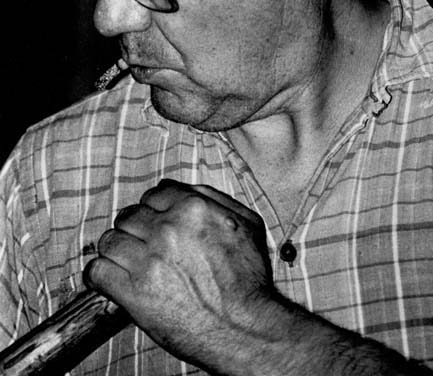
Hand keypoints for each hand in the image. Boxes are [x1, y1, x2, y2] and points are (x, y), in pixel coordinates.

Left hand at [84, 179, 273, 369]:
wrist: (245, 328)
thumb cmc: (249, 282)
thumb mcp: (247, 226)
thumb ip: (217, 200)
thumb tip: (190, 190)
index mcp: (193, 208)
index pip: (154, 194)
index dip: (153, 209)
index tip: (153, 221)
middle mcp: (167, 228)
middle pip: (128, 215)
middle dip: (133, 229)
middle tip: (140, 245)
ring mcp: (147, 259)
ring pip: (109, 240)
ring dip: (115, 251)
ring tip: (124, 262)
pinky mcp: (133, 291)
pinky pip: (97, 271)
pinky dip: (97, 275)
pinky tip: (107, 279)